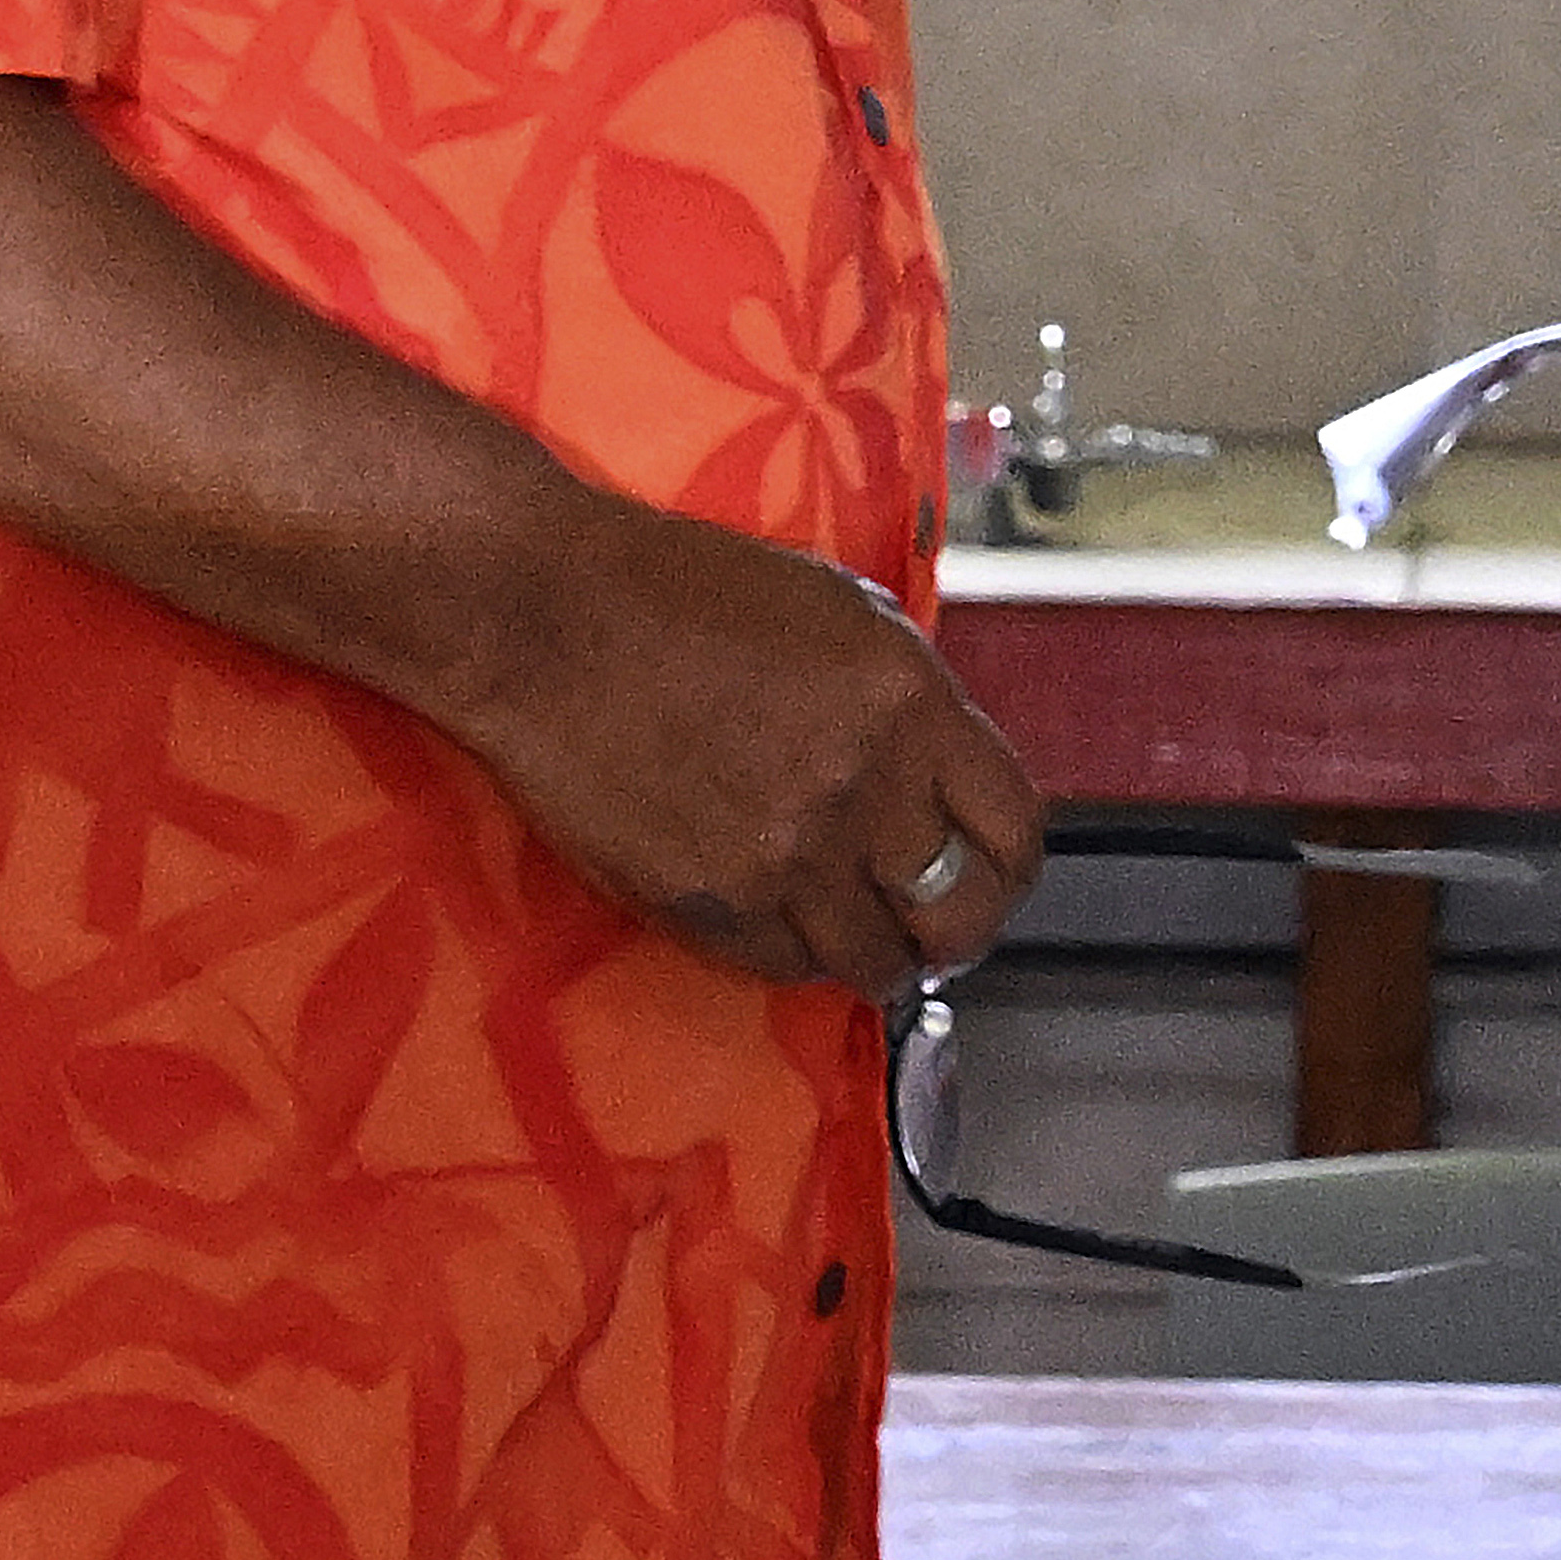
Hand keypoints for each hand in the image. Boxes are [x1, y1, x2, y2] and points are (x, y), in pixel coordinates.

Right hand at [464, 504, 1047, 998]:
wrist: (546, 618)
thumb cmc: (679, 591)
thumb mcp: (838, 613)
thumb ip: (904, 700)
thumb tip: (941, 772)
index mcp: (908, 702)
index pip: (1015, 828)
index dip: (1010, 865)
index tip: (992, 874)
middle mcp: (864, 788)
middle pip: (962, 916)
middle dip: (958, 929)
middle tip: (934, 923)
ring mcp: (787, 856)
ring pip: (875, 962)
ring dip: (874, 951)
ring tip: (852, 926)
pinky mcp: (712, 902)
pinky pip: (784, 968)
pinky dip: (793, 953)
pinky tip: (780, 916)